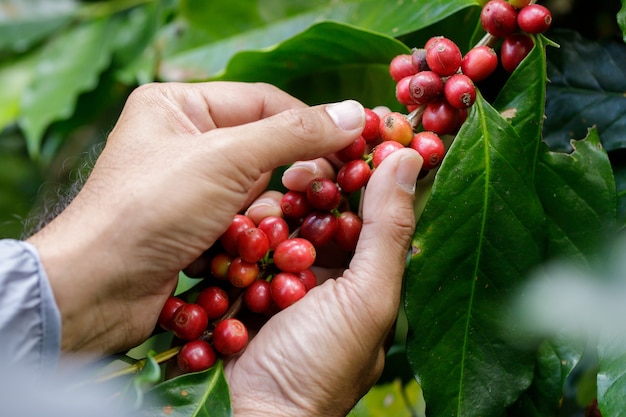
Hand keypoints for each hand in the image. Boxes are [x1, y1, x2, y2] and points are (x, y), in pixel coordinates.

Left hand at [26, 82, 365, 355]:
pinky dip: (253, 236)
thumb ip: (293, 134)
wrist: (96, 290)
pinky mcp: (193, 226)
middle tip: (331, 192)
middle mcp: (184, 141)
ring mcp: (188, 186)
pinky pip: (241, 222)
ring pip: (256, 191)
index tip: (357, 144)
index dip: (312, 123)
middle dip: (290, 175)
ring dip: (269, 214)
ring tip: (271, 229)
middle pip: (264, 148)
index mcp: (180, 105)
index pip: (266, 102)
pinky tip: (253, 251)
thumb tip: (355, 114)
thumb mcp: (225, 159)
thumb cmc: (150, 209)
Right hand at [225, 148, 421, 416]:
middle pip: (324, 206)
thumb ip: (387, 230)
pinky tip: (245, 214)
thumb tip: (409, 157)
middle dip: (316, 178)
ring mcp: (287, 276)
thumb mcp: (367, 298)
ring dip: (279, 200)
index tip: (359, 126)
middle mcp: (330, 270)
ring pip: (285, 217)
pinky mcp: (249, 280)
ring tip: (274, 189)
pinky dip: (249, 225)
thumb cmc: (322, 363)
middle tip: (303, 162)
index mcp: (367, 272)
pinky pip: (252, 239)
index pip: (371, 205)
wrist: (256, 415)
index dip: (367, 166)